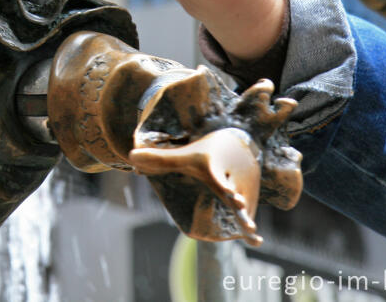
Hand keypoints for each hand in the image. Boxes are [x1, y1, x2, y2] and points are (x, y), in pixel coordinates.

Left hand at [130, 127, 262, 245]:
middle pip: (232, 189)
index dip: (220, 181)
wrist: (236, 144)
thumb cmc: (205, 155)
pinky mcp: (248, 200)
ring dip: (246, 216)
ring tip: (250, 229)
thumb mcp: (183, 156)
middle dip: (235, 197)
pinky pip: (249, 215)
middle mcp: (230, 178)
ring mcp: (241, 190)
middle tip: (238, 202)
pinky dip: (250, 230)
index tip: (226, 188)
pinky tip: (256, 242)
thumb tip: (130, 157)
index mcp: (212, 168)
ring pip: (244, 205)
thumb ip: (159, 160)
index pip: (215, 174)